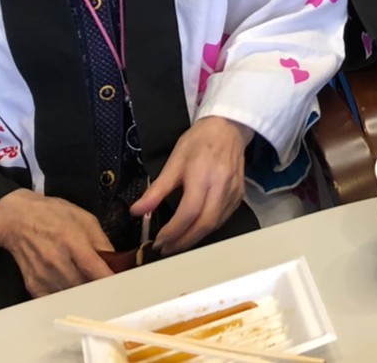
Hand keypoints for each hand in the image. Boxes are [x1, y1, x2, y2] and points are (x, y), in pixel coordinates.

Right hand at [0, 188, 112, 296]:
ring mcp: (44, 276)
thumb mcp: (86, 219)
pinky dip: (66, 298)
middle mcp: (58, 262)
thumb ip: (101, 241)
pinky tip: (73, 291)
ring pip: (71, 296)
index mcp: (74, 242)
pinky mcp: (34, 286)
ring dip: (84, 295)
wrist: (18, 220)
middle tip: (110, 287)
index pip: (96, 270)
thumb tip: (114, 261)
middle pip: (84, 287)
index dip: (110, 280)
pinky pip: (55, 300)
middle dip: (99, 289)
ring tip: (93, 289)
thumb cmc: (54, 215)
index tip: (122, 285)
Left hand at [131, 116, 252, 254]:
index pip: (189, 212)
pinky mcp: (240, 195)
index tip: (158, 241)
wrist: (228, 128)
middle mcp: (221, 186)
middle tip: (165, 249)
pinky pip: (223, 219)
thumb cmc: (199, 141)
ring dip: (195, 238)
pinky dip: (207, 228)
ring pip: (215, 224)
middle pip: (205, 223)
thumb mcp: (174, 161)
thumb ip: (157, 189)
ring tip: (176, 243)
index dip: (173, 231)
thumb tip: (137, 211)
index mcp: (203, 175)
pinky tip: (195, 230)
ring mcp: (233, 192)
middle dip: (184, 241)